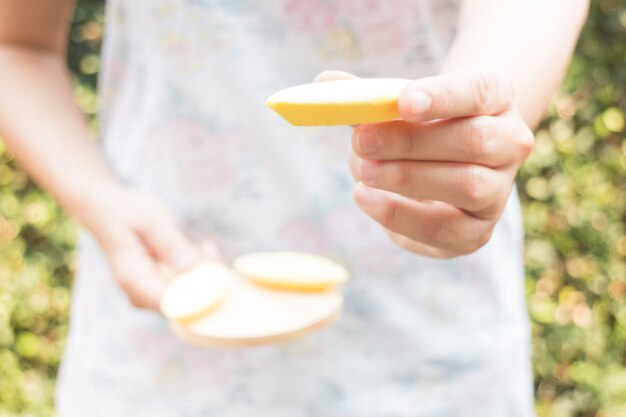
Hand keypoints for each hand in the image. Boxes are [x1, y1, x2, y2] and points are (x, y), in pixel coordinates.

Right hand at [78, 185, 206, 309]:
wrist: (106, 210)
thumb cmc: (127, 211)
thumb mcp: (152, 220)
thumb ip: (172, 245)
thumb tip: (193, 268)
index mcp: (134, 279)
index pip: (172, 303)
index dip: (200, 294)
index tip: (214, 270)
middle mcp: (139, 294)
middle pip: (184, 303)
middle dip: (206, 279)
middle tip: (209, 249)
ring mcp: (148, 294)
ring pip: (189, 296)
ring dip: (205, 273)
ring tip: (205, 246)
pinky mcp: (158, 288)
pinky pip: (185, 287)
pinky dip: (199, 270)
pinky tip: (200, 248)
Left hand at [316, 69, 533, 257]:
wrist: (442, 169)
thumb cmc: (418, 128)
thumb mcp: (396, 109)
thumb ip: (368, 99)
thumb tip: (324, 83)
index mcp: (495, 99)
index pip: (480, 91)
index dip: (443, 96)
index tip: (403, 101)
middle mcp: (510, 142)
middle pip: (474, 140)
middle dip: (412, 142)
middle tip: (361, 142)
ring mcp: (499, 190)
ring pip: (467, 185)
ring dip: (408, 179)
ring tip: (363, 175)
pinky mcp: (477, 230)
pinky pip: (446, 228)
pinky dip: (402, 216)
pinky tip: (367, 200)